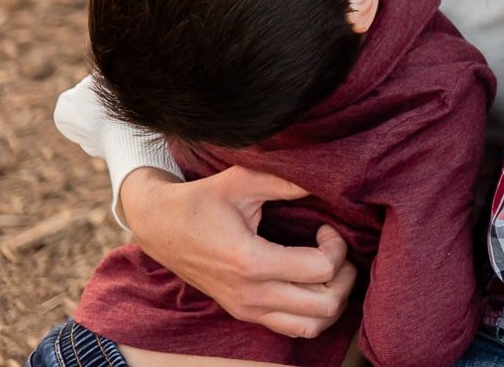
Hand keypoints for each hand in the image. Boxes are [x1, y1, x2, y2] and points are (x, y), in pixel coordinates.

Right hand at [121, 166, 356, 337]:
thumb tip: (328, 175)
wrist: (159, 226)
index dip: (336, 246)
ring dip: (333, 299)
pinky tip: (310, 282)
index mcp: (251, 263)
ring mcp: (247, 310)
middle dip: (344, 276)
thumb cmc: (201, 201)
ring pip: (312, 326)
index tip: (324, 227)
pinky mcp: (244, 314)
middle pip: (326, 306)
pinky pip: (293, 328)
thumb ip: (286, 180)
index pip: (322, 270)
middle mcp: (251, 296)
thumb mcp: (242, 180)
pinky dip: (314, 311)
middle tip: (334, 249)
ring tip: (328, 269)